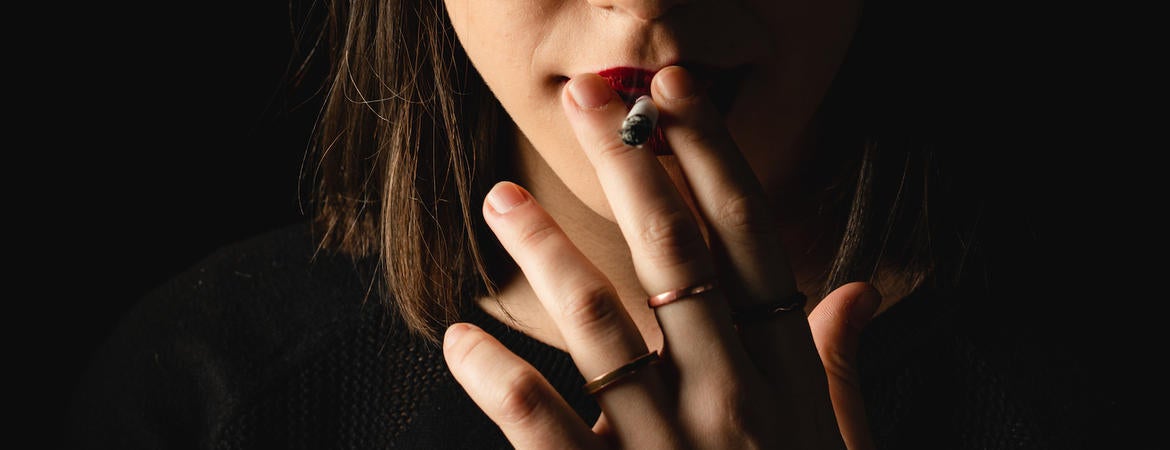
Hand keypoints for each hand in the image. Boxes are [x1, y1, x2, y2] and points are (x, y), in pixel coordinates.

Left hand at [443, 66, 878, 448]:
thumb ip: (839, 372)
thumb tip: (854, 290)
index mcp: (786, 380)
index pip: (752, 244)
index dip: (713, 162)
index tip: (676, 99)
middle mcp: (731, 399)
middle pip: (677, 256)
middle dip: (633, 169)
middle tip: (592, 100)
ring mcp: (670, 449)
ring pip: (600, 323)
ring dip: (546, 252)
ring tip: (500, 197)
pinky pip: (543, 428)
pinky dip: (497, 379)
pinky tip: (461, 340)